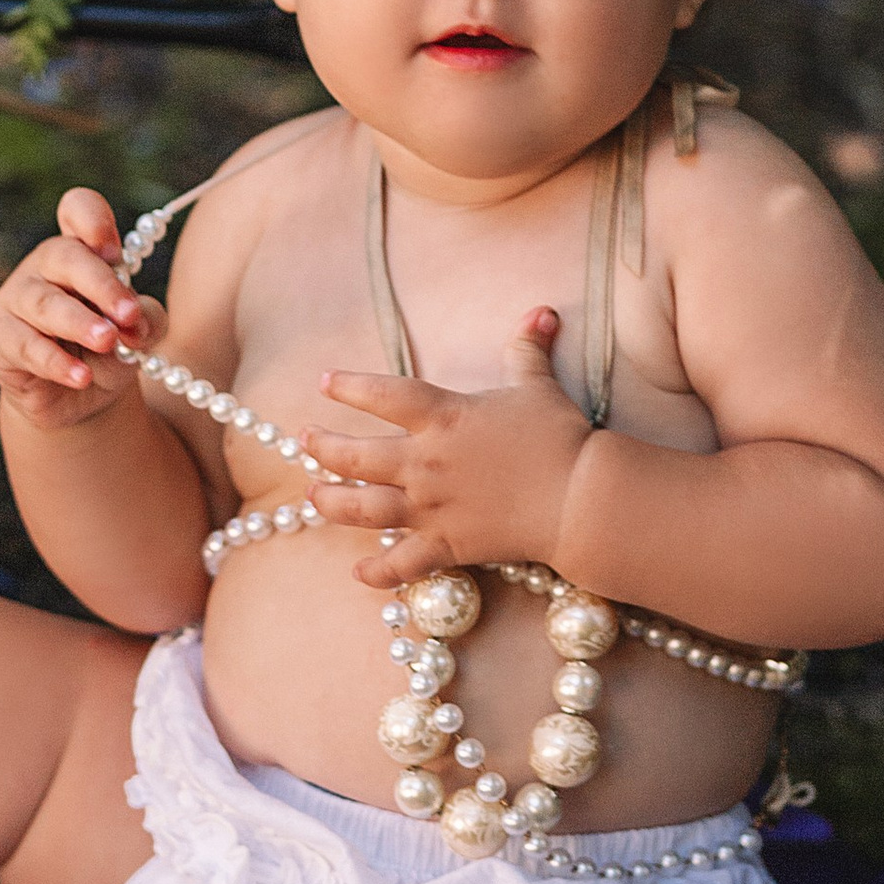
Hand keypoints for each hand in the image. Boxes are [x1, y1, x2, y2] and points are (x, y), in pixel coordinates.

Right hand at [0, 185, 163, 431]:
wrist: (81, 398)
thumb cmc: (108, 349)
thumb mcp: (138, 332)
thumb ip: (145, 318)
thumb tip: (133, 321)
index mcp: (82, 250)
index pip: (77, 210)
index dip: (92, 219)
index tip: (114, 251)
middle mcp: (45, 266)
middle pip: (65, 256)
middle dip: (101, 284)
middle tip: (128, 314)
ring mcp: (17, 298)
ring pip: (45, 303)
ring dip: (79, 323)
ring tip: (107, 342)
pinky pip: (27, 346)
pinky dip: (57, 363)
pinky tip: (81, 377)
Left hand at [306, 309, 591, 586]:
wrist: (579, 497)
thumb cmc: (558, 437)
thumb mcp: (538, 387)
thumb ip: (528, 349)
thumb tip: (542, 311)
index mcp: (442, 417)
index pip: (382, 395)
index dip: (349, 387)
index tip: (325, 383)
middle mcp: (425, 462)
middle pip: (356, 456)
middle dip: (324, 448)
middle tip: (304, 441)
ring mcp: (432, 507)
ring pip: (364, 508)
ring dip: (332, 503)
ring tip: (312, 496)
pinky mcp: (447, 545)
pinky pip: (402, 564)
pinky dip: (377, 571)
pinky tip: (357, 571)